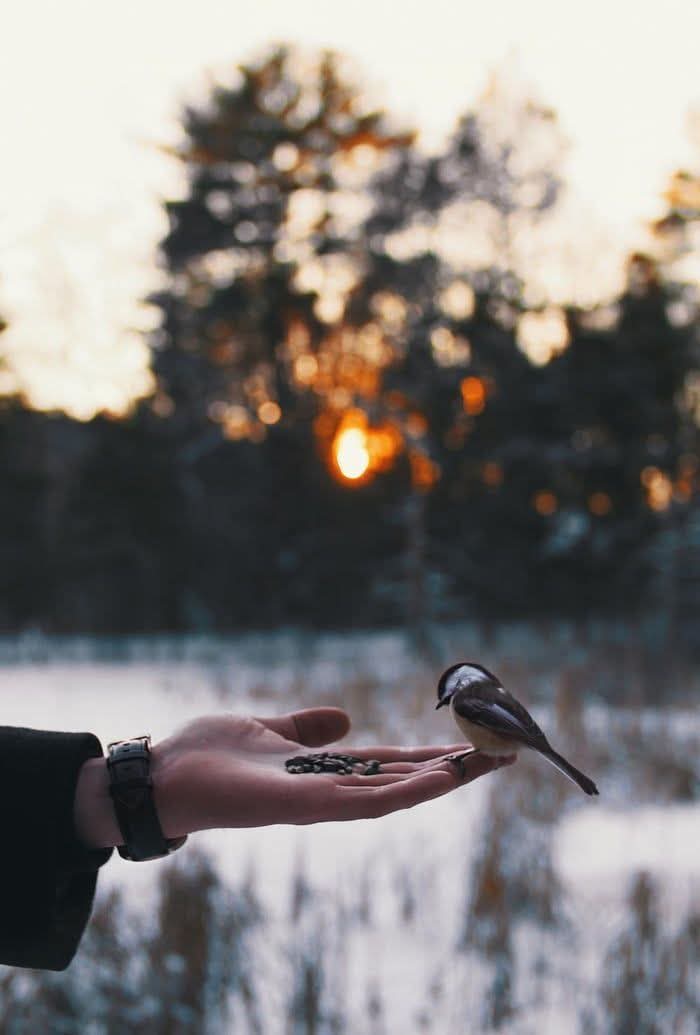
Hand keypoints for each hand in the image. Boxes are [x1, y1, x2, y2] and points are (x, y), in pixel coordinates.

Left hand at [150, 708, 513, 836]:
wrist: (160, 774)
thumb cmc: (206, 753)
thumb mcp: (266, 726)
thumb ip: (305, 726)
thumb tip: (342, 719)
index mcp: (321, 770)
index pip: (388, 764)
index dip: (430, 756)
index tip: (471, 745)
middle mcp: (327, 789)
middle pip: (402, 780)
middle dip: (452, 770)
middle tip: (504, 755)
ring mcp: (318, 801)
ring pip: (394, 794)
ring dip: (441, 781)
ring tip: (486, 764)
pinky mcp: (302, 806)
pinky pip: (363, 801)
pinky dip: (404, 792)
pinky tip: (437, 779)